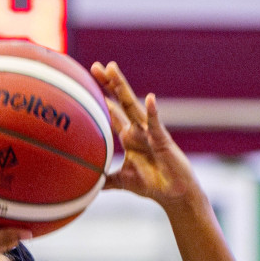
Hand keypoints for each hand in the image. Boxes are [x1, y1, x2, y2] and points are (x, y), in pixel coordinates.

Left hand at [90, 61, 201, 209]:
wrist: (174, 194)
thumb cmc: (151, 184)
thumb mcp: (121, 181)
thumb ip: (104, 180)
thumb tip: (85, 185)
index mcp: (128, 136)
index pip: (112, 112)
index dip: (100, 97)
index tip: (85, 81)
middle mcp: (138, 130)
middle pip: (121, 102)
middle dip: (108, 84)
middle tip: (96, 66)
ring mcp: (150, 133)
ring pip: (134, 107)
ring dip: (123, 89)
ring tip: (113, 70)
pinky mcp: (163, 141)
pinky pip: (156, 126)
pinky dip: (152, 113)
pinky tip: (150, 99)